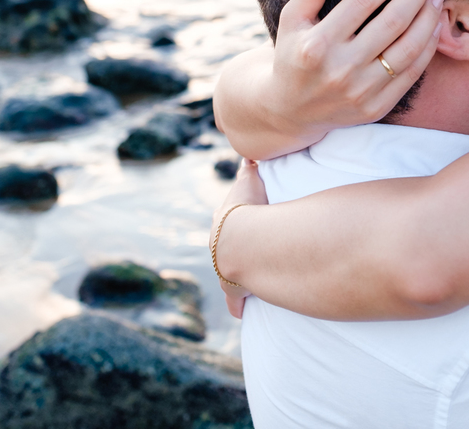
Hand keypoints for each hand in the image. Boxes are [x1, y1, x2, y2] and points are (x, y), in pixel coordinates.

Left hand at [210, 159, 267, 318]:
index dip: (231, 223)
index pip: (223, 221)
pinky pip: (235, 301)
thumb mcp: (249, 184)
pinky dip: (237, 306)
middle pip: (221, 249)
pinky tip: (240, 312)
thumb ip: (250, 169)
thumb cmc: (247, 210)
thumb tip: (249, 154)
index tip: (236, 226)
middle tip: (241, 256)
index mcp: (223, 222)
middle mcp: (218, 246)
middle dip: (229, 252)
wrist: (241, 241)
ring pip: (226, 277)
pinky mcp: (232, 290)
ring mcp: (224, 270)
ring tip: (243, 284)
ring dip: (233, 280)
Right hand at [267, 0, 444, 138]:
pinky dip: (427, 48)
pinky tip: (433, 27)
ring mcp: (360, 91)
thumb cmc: (293, 56)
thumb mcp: (292, 19)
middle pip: (392, 22)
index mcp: (317, 44)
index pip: (363, 1)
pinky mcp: (376, 108)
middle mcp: (340, 69)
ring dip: (428, 19)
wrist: (291, 112)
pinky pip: (411, 74)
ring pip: (408, 49)